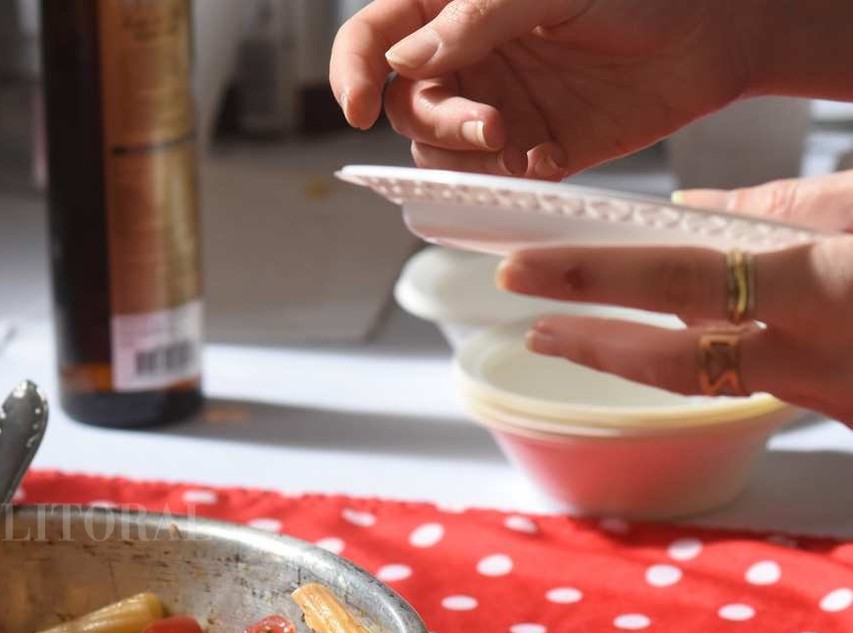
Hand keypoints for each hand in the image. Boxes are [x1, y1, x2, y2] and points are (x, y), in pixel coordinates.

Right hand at [329, 0, 761, 178]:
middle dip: (437, 122)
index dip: (351, 70)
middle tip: (490, 125)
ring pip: (435, 150)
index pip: (374, 36)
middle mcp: (466, 59)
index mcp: (453, 7)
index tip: (355, 107)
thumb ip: (477, 18)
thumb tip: (406, 58)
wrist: (716, 36)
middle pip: (404, 105)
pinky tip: (547, 159)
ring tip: (518, 145)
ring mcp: (493, 105)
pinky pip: (488, 180)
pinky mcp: (527, 149)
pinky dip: (506, 180)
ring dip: (464, 158)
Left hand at [494, 171, 852, 424]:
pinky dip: (717, 359)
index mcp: (827, 289)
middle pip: (678, 362)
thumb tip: (693, 205)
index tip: (522, 270)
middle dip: (596, 345)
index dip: (593, 277)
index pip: (683, 280)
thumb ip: (789, 207)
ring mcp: (834, 396)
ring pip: (714, 380)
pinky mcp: (849, 412)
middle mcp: (820, 359)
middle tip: (533, 330)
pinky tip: (682, 339)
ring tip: (576, 338)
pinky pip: (762, 384)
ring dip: (641, 360)